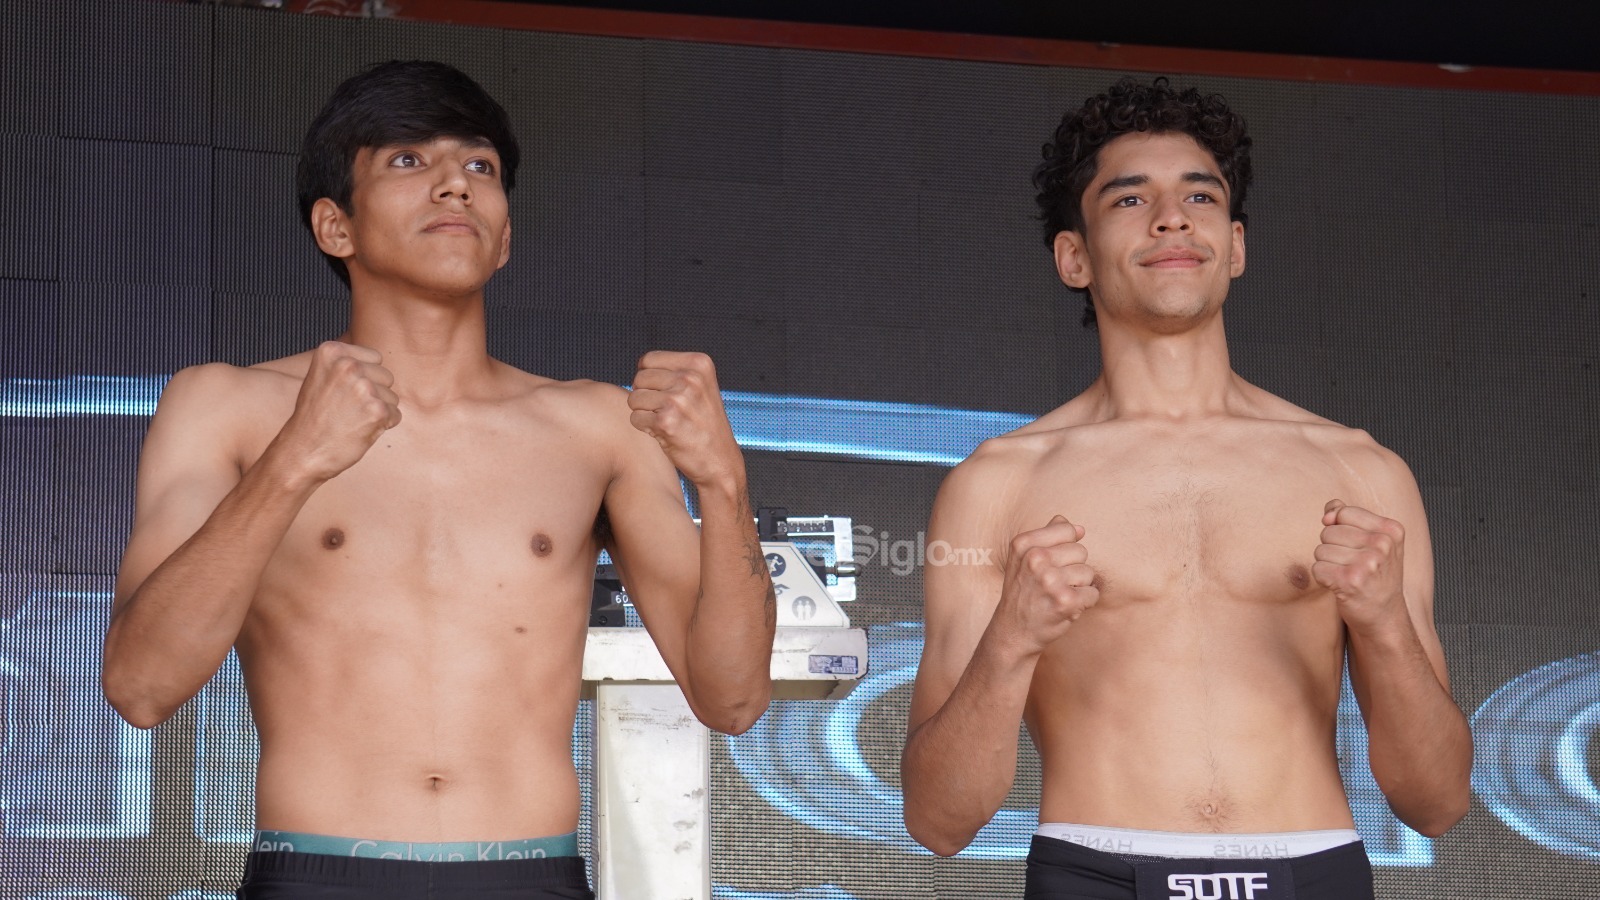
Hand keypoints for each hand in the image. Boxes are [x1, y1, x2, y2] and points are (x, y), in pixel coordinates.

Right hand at [278, 341, 399, 482]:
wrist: (301, 451)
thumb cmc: (313, 417)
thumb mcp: (320, 376)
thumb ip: (345, 364)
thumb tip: (376, 361)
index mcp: (332, 351)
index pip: (374, 358)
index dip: (364, 378)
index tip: (342, 393)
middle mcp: (348, 365)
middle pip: (386, 376)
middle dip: (374, 394)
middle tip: (346, 410)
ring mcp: (363, 387)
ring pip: (392, 397)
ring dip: (377, 411)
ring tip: (350, 420)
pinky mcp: (376, 410)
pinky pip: (395, 415)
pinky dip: (382, 426)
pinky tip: (359, 430)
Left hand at [628, 351, 742, 485]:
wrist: (720, 461)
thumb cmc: (705, 425)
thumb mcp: (700, 387)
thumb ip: (675, 372)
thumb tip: (639, 367)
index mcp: (699, 363)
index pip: (648, 359)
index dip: (649, 377)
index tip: (665, 393)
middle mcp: (690, 377)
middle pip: (639, 378)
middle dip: (646, 396)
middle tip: (666, 411)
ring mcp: (678, 399)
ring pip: (634, 398)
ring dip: (644, 413)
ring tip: (666, 421)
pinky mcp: (666, 422)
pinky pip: (635, 418)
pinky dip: (645, 428)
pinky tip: (665, 433)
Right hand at [995, 515, 1098, 654]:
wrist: (1013, 631)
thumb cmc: (1024, 592)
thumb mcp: (1024, 558)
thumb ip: (1049, 536)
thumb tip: (1080, 529)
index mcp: (1024, 544)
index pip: (1067, 529)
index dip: (1065, 548)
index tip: (1050, 563)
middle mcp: (1035, 559)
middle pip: (1080, 551)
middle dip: (1073, 568)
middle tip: (1053, 584)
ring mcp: (1050, 580)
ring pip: (1088, 572)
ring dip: (1079, 587)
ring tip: (1058, 595)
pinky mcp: (1065, 601)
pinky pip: (1093, 593)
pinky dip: (1084, 602)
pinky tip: (1066, 607)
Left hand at [1313, 499, 1406, 631]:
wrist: (1384, 616)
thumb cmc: (1375, 576)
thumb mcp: (1373, 541)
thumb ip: (1348, 518)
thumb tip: (1328, 512)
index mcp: (1391, 530)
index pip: (1343, 512)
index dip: (1339, 528)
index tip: (1355, 546)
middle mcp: (1382, 544)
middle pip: (1329, 531)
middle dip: (1332, 548)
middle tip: (1353, 565)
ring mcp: (1367, 563)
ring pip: (1320, 550)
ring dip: (1328, 564)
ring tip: (1348, 575)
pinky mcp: (1350, 581)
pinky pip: (1317, 568)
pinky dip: (1323, 578)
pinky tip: (1341, 586)